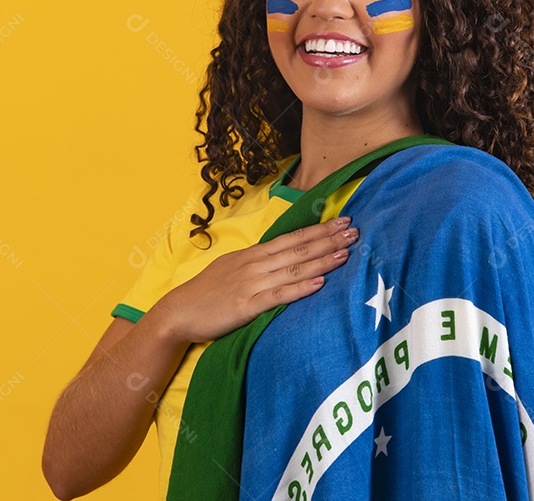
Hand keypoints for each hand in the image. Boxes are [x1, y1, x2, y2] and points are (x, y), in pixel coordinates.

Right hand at [153, 216, 358, 343]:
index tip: (341, 221)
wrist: (178, 312)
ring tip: (346, 253)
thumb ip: (256, 262)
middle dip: (328, 239)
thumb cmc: (206, 292)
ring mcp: (252, 284)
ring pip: (294, 269)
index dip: (318, 230)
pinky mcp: (248, 305)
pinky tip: (321, 283)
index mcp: (252, 254)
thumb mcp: (231, 268)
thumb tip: (280, 256)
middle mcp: (255, 265)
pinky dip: (301, 288)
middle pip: (298, 249)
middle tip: (354, 231)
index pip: (292, 238)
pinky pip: (279, 295)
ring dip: (322, 260)